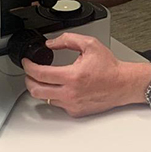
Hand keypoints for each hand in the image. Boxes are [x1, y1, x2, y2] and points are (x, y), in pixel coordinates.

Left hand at [22, 33, 147, 116]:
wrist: (123, 84)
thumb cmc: (109, 67)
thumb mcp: (89, 44)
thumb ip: (67, 40)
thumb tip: (51, 43)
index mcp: (72, 76)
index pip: (40, 74)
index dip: (28, 67)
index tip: (27, 62)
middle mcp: (70, 93)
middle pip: (36, 90)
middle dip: (28, 80)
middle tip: (30, 72)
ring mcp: (72, 104)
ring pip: (45, 99)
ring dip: (41, 88)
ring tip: (43, 79)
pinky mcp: (76, 112)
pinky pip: (58, 105)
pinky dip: (55, 96)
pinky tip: (60, 88)